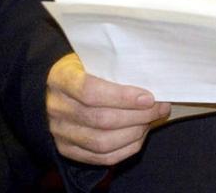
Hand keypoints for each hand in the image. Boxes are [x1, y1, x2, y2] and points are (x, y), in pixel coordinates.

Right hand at [46, 52, 170, 164]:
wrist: (55, 87)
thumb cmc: (84, 68)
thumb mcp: (94, 57)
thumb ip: (117, 66)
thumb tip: (155, 79)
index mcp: (61, 79)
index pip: (90, 92)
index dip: (122, 97)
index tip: (149, 97)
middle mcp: (57, 108)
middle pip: (101, 120)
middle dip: (138, 116)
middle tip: (160, 107)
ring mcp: (59, 132)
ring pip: (101, 142)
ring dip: (134, 133)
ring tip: (151, 120)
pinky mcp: (66, 149)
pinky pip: (100, 157)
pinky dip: (125, 149)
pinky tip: (140, 136)